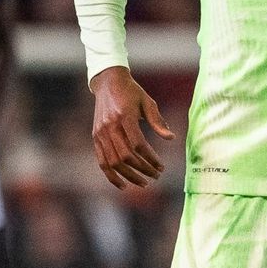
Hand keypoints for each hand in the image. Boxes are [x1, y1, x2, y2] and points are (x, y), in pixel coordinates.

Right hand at [91, 65, 174, 189]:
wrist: (108, 82)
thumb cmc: (131, 92)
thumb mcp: (148, 102)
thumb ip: (157, 121)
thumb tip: (170, 138)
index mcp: (124, 116)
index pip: (138, 144)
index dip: (150, 158)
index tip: (161, 166)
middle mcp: (110, 126)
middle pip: (125, 157)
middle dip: (142, 170)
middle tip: (156, 176)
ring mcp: (100, 133)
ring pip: (113, 162)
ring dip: (129, 176)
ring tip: (144, 183)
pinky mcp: (95, 137)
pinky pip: (102, 161)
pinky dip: (111, 176)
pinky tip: (123, 185)